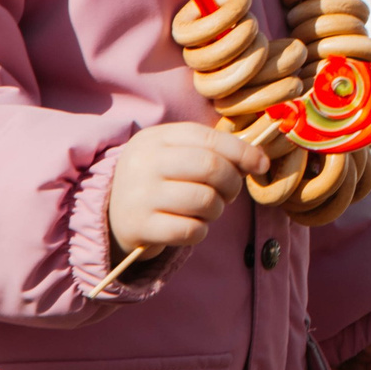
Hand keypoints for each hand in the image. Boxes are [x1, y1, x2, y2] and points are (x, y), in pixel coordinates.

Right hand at [107, 123, 269, 257]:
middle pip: (210, 167)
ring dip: (218, 209)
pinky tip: (192, 227)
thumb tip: (259, 159)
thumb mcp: (176, 155)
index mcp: (156, 138)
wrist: (110, 214)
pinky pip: (190, 230)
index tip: (261, 164)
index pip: (210, 139)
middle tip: (230, 193)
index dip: (243, 152)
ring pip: (204, 200)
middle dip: (232, 183)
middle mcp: (144, 163)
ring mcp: (139, 195)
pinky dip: (201, 231)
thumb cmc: (158, 180)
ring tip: (209, 210)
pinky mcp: (138, 227)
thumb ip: (213, 152)